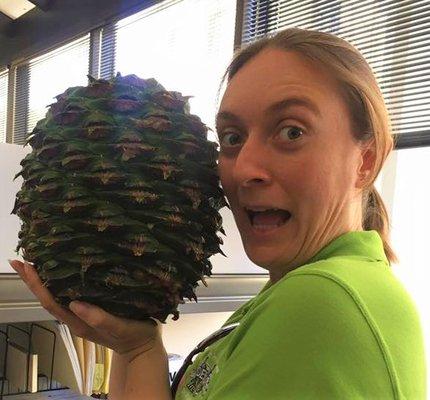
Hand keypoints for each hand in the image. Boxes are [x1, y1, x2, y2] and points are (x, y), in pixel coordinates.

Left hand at [8, 259, 163, 362]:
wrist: (142, 347)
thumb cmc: (133, 336)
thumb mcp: (119, 328)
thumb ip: (99, 318)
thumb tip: (73, 303)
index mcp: (79, 322)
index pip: (50, 302)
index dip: (37, 284)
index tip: (26, 265)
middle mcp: (75, 317)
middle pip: (48, 297)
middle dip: (33, 280)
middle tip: (22, 258)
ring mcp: (82, 313)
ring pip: (56, 295)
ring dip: (43, 279)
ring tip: (35, 261)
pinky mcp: (91, 308)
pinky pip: (69, 293)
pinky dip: (60, 281)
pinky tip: (62, 269)